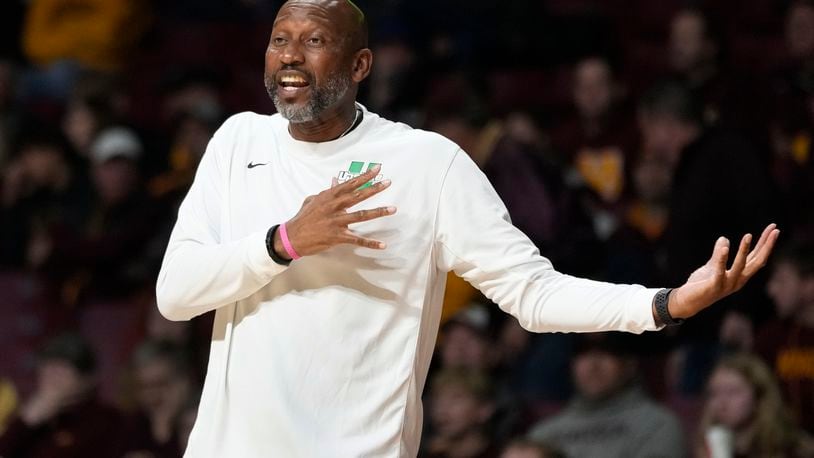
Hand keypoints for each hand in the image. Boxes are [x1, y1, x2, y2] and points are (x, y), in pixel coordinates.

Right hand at [274, 165, 395, 258]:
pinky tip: (382, 245)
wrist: (292, 236)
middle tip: (388, 183)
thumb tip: (335, 181)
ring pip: (361, 216)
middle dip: (374, 189)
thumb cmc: (303, 217)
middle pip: (358, 196)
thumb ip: (327, 192)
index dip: (364, 176)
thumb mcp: (313, 200)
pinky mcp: (338, 236)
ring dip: (378, 212)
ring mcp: (337, 222)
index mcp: (329, 197)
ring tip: (393, 209)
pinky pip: (357, 240)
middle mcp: (335, 207)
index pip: (350, 184)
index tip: (376, 169)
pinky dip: (370, 243)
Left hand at [666, 224, 779, 320]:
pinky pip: (719, 271)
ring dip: (744, 250)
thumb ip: (718, 255)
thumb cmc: (701, 285)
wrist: (687, 302)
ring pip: (740, 266)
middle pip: (756, 262)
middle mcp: (738, 281)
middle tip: (775, 230)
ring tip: (748, 235)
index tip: (774, 228)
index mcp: (740, 276)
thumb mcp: (712, 266)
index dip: (766, 243)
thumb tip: (724, 238)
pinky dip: (722, 259)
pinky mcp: (714, 286)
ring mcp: (727, 285)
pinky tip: (725, 248)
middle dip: (766, 246)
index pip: (757, 257)